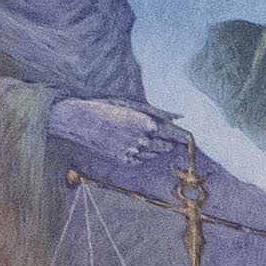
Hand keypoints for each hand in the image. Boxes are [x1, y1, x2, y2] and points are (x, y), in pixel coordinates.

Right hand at [43, 96, 191, 186]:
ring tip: (139, 135)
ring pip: (156, 153)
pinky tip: (130, 142)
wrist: (77, 121)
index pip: (176, 135)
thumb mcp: (131, 104)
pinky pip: (143, 159)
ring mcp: (134, 153)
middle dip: (169, 141)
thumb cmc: (105, 108)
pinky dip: (142, 152)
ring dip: (155, 146)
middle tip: (159, 134)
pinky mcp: (125, 161)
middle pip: (168, 146)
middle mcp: (144, 141)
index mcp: (148, 125)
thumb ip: (158, 113)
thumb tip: (179, 117)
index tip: (188, 137)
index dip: (183, 136)